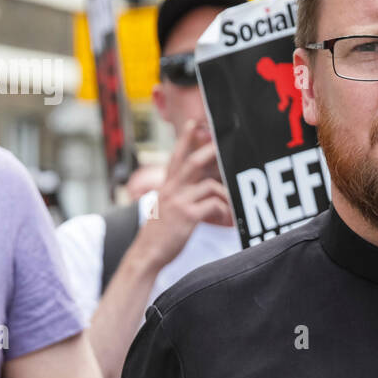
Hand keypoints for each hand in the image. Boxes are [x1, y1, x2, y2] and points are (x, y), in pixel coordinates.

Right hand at [135, 119, 233, 269]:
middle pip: (193, 162)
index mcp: (166, 187)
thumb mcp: (163, 207)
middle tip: (223, 143)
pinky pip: (214, 205)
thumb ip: (177, 194)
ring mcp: (179, 202)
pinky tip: (224, 219)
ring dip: (225, 193)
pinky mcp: (188, 216)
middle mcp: (171, 190)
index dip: (185, 140)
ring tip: (230, 204)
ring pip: (210, 185)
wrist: (146, 254)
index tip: (194, 123)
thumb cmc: (158, 233)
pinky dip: (223, 210)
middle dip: (210, 151)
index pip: (175, 157)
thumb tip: (198, 185)